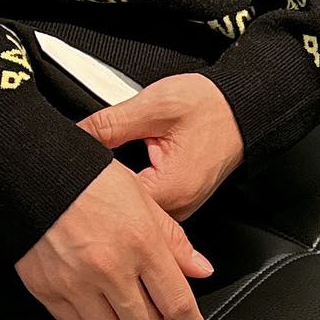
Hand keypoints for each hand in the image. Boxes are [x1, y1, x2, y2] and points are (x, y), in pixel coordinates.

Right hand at [15, 158, 213, 319]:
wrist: (32, 173)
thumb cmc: (87, 178)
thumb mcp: (142, 199)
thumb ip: (174, 240)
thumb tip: (200, 269)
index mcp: (141, 243)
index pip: (177, 303)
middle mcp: (110, 268)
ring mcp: (77, 283)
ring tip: (123, 312)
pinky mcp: (47, 290)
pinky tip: (91, 301)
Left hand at [76, 73, 244, 219]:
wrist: (243, 107)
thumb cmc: (211, 107)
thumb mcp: (154, 106)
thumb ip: (110, 123)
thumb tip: (76, 134)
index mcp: (171, 190)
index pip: (113, 203)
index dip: (92, 183)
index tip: (80, 164)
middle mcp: (178, 208)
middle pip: (123, 213)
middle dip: (102, 188)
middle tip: (91, 159)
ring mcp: (180, 208)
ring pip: (134, 212)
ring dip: (118, 191)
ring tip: (111, 165)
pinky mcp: (180, 200)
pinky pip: (149, 204)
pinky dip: (134, 189)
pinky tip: (127, 170)